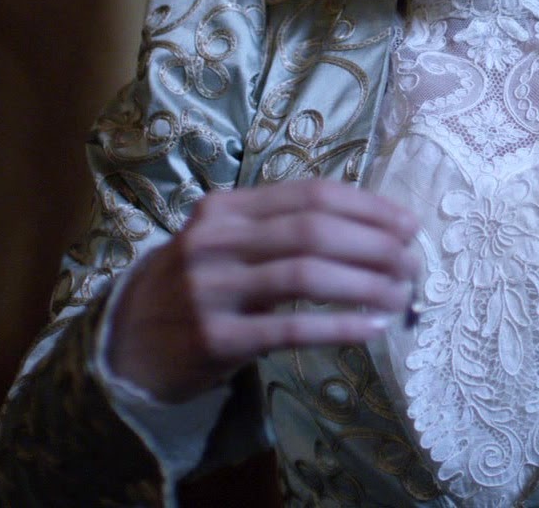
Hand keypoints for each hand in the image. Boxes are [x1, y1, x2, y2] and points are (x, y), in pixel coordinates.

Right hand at [105, 179, 419, 400]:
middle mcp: (217, 240)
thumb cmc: (196, 286)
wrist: (124, 344)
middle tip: (413, 261)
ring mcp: (212, 289)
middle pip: (314, 230)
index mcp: (227, 208)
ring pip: (306, 274)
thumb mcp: (227, 243)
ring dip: (365, 282)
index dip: (367, 206)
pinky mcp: (214, 338)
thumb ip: (282, 228)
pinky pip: (289, 328)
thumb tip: (372, 229)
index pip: (311, 194)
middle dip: (374, 243)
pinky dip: (337, 326)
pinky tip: (371, 328)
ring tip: (402, 293)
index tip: (407, 223)